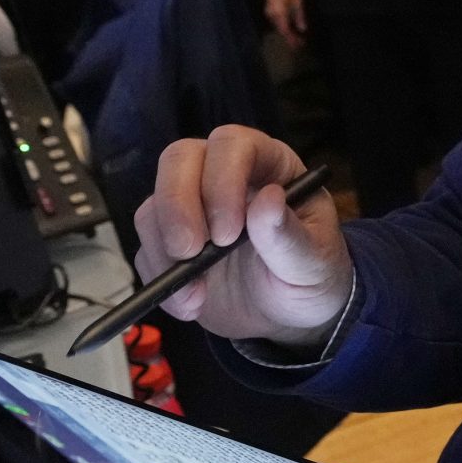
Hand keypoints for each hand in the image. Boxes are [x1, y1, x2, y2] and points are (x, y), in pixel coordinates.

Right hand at [133, 128, 351, 347]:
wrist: (287, 317)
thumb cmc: (310, 278)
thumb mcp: (315, 265)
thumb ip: (290, 237)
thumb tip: (269, 200)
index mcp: (269, 166)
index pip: (233, 145)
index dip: (222, 180)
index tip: (227, 234)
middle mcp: (224, 175)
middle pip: (179, 159)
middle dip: (177, 205)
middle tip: (189, 253)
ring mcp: (192, 206)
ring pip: (154, 204)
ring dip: (165, 252)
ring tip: (197, 295)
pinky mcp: (170, 241)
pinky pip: (146, 248)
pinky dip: (160, 279)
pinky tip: (191, 303)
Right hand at [264, 0, 307, 46]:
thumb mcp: (297, 1)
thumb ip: (299, 16)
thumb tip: (302, 29)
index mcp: (278, 14)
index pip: (285, 31)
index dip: (292, 39)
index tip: (299, 45)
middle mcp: (271, 15)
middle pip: (280, 30)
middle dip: (290, 37)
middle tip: (299, 43)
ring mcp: (268, 11)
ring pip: (277, 26)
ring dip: (286, 31)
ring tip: (296, 37)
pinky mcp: (268, 7)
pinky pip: (276, 20)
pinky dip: (283, 25)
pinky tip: (289, 27)